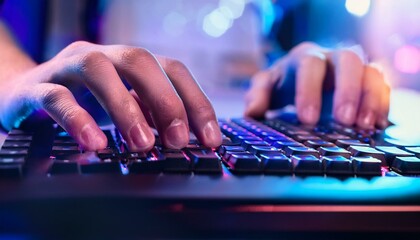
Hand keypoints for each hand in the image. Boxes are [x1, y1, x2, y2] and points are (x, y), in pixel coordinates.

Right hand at [0, 41, 221, 150]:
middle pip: (140, 62)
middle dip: (165, 101)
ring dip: (125, 107)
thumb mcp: (122, 106)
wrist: (21, 93)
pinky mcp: (37, 86)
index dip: (196, 102)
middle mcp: (102, 56)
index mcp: (128, 62)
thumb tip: (185, 140)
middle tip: (178, 141)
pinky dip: (78, 118)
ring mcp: (67, 67)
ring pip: (98, 71)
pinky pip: (57, 97)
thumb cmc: (81, 101)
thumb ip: (149, 116)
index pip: (173, 70)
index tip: (211, 139)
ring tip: (141, 144)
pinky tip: (95, 144)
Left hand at [245, 42, 389, 128]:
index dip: (310, 90)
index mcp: (305, 57)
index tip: (307, 120)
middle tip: (343, 121)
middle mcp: (332, 58)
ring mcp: (354, 69)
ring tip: (365, 126)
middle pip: (348, 61)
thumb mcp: (266, 87)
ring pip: (371, 72)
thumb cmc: (284, 82)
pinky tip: (378, 126)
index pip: (309, 65)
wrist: (304, 77)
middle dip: (347, 90)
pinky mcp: (368, 82)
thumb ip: (258, 95)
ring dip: (370, 98)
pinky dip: (382, 105)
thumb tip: (252, 113)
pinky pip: (383, 86)